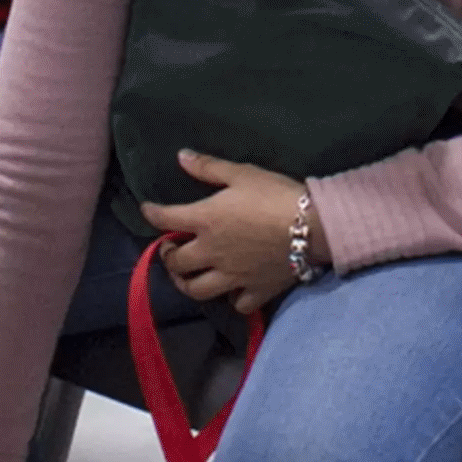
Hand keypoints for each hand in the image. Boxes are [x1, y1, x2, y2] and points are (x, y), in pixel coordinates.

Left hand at [138, 152, 317, 317]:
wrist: (313, 226)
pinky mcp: (255, 291)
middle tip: (171, 249)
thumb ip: (209, 167)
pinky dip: (230, 298)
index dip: (151, 213)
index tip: (148, 210)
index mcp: (205, 221)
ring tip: (188, 275)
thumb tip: (181, 157)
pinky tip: (232, 288)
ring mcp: (232, 276)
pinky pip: (236, 304)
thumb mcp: (242, 173)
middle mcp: (212, 252)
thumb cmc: (275, 194)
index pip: (165, 219)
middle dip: (168, 257)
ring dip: (186, 284)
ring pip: (197, 291)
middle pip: (177, 264)